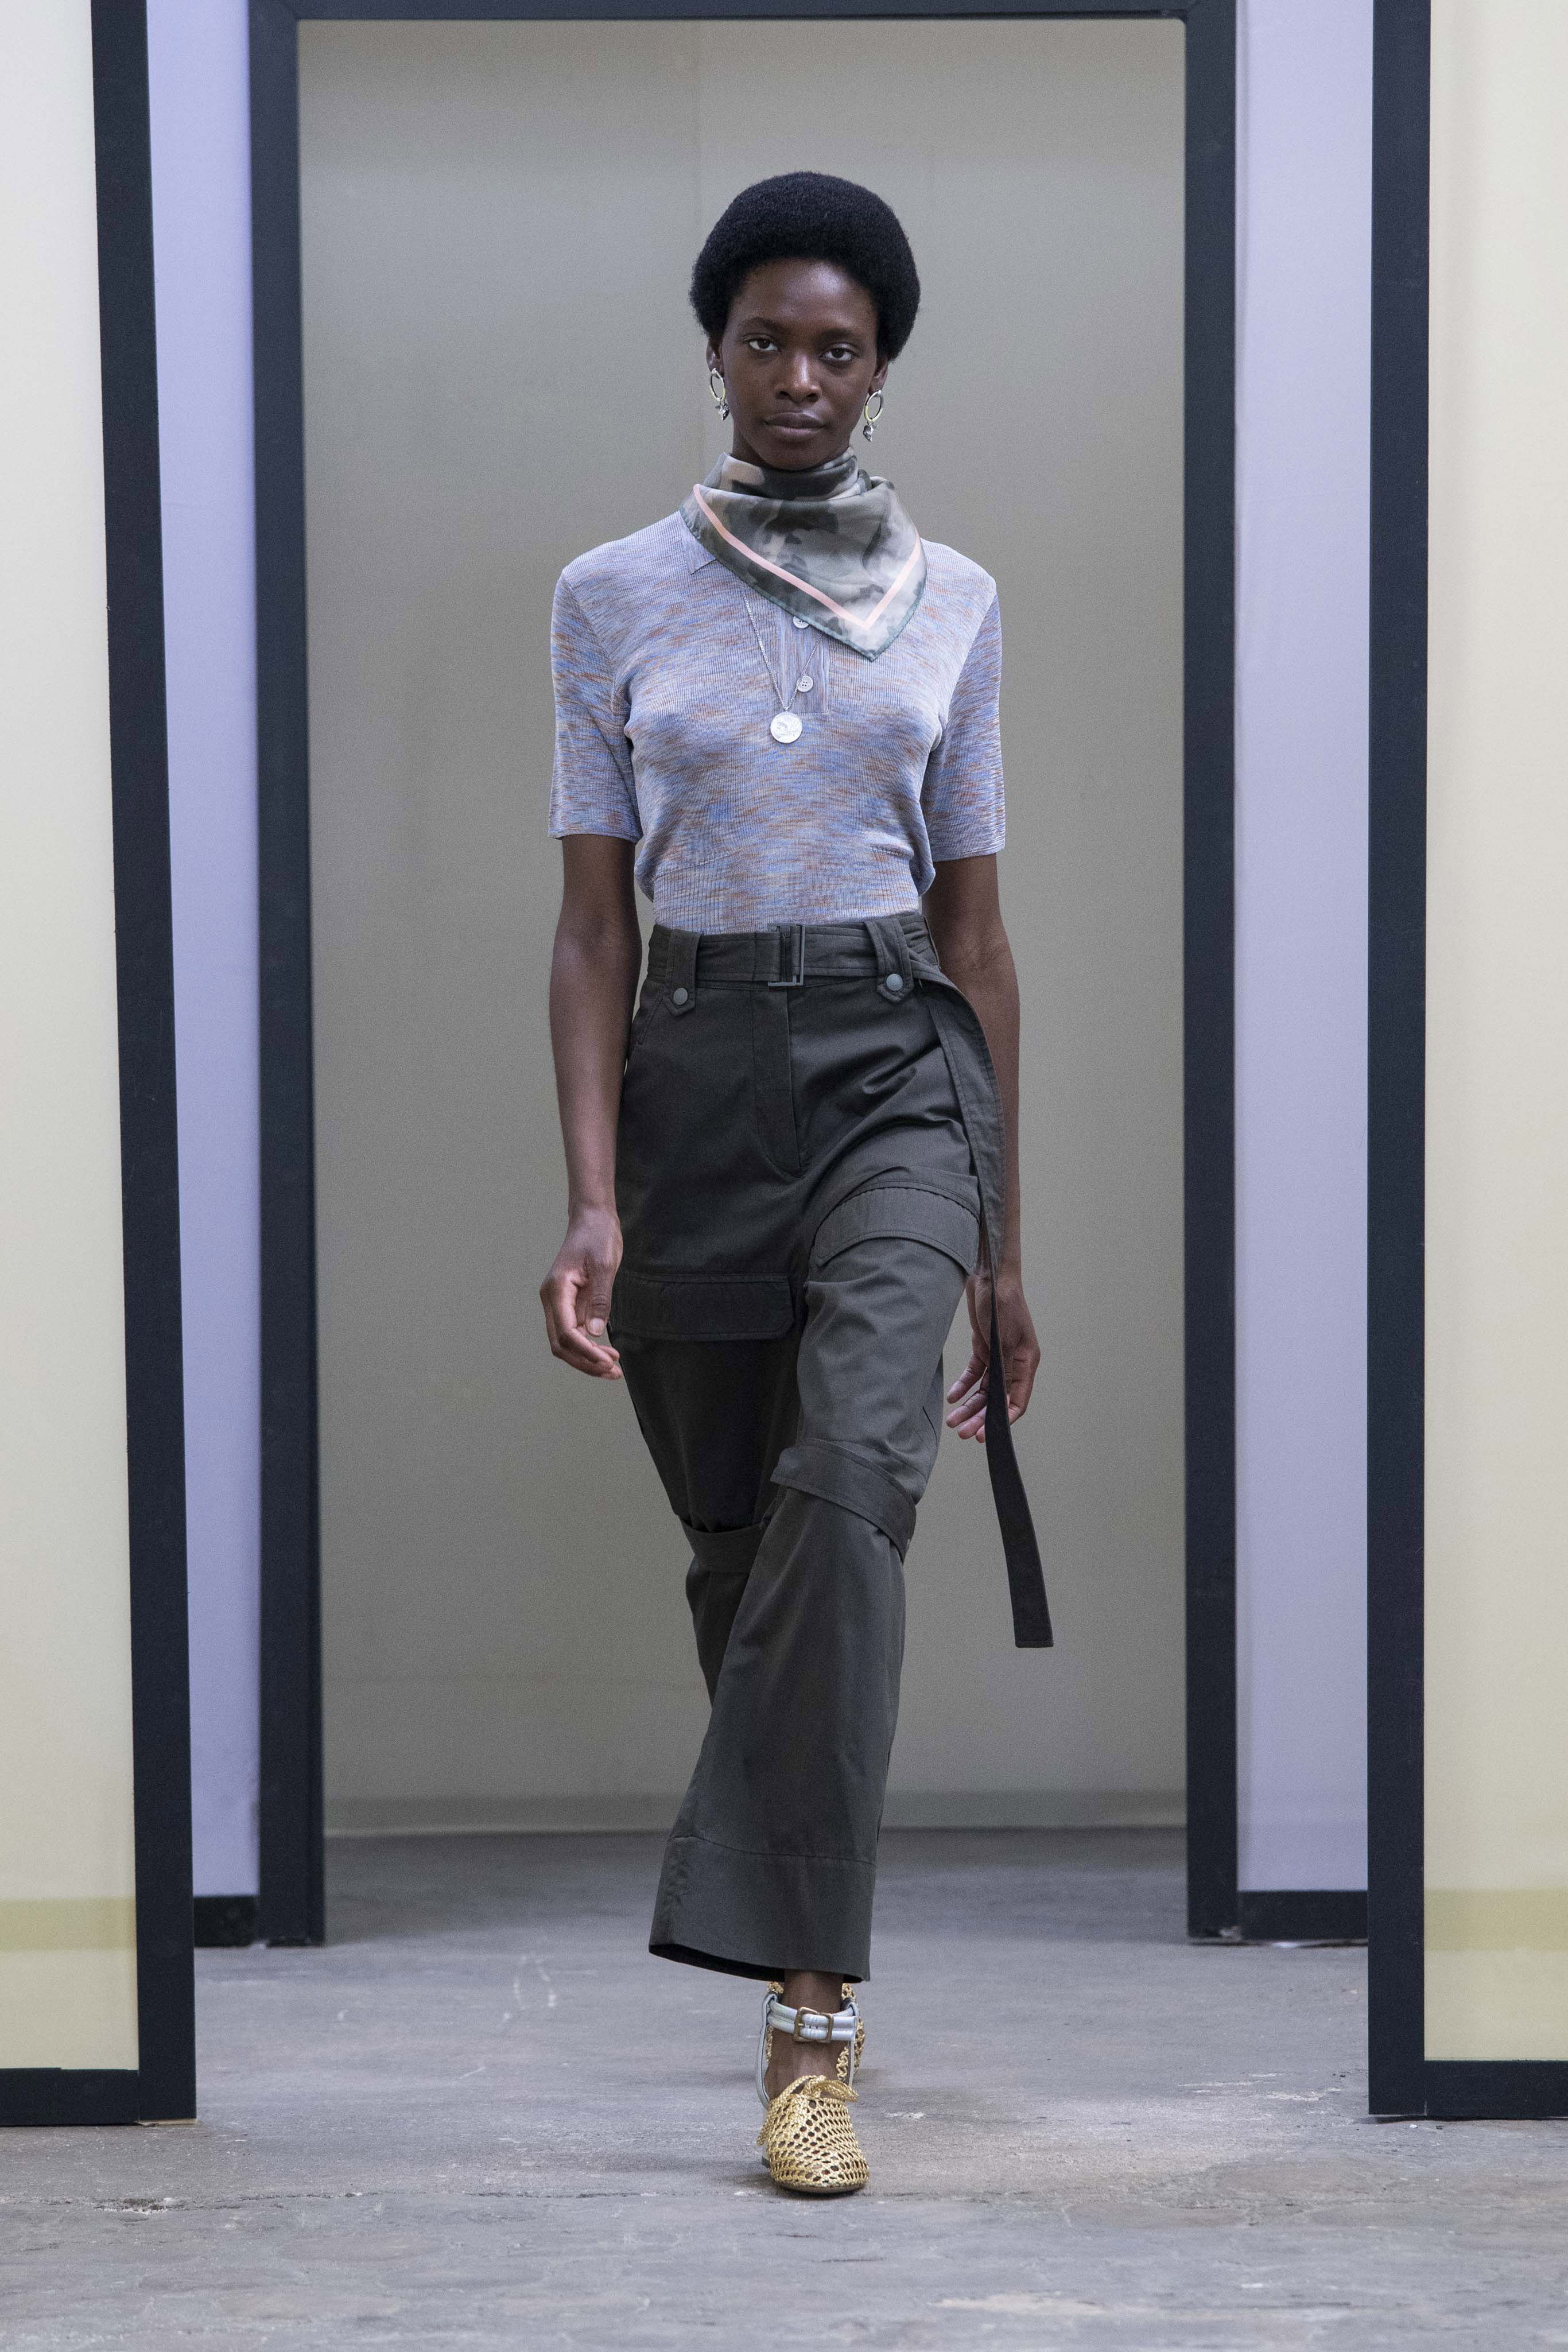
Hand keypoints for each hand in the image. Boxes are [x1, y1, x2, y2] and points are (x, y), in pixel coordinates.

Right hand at [540, 1207, 623, 1378]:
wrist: (592, 1219)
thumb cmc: (598, 1237)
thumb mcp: (605, 1266)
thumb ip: (600, 1300)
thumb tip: (594, 1333)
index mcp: (557, 1289)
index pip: (565, 1332)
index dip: (584, 1352)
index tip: (607, 1362)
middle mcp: (552, 1299)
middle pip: (561, 1344)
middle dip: (585, 1362)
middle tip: (613, 1373)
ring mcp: (559, 1303)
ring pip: (566, 1342)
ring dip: (586, 1359)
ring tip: (613, 1369)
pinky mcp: (569, 1304)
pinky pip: (574, 1333)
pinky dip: (588, 1347)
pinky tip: (606, 1354)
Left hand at [945, 1265, 1038, 1440]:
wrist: (989, 1276)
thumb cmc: (1002, 1304)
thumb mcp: (1003, 1339)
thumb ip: (1002, 1370)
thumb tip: (1000, 1400)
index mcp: (1027, 1363)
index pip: (1017, 1401)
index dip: (1001, 1420)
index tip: (984, 1435)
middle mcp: (1014, 1363)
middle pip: (997, 1399)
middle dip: (980, 1416)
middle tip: (962, 1432)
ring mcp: (998, 1356)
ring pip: (984, 1389)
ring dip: (969, 1404)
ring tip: (953, 1420)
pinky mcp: (984, 1347)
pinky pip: (974, 1373)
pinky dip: (964, 1385)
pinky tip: (952, 1396)